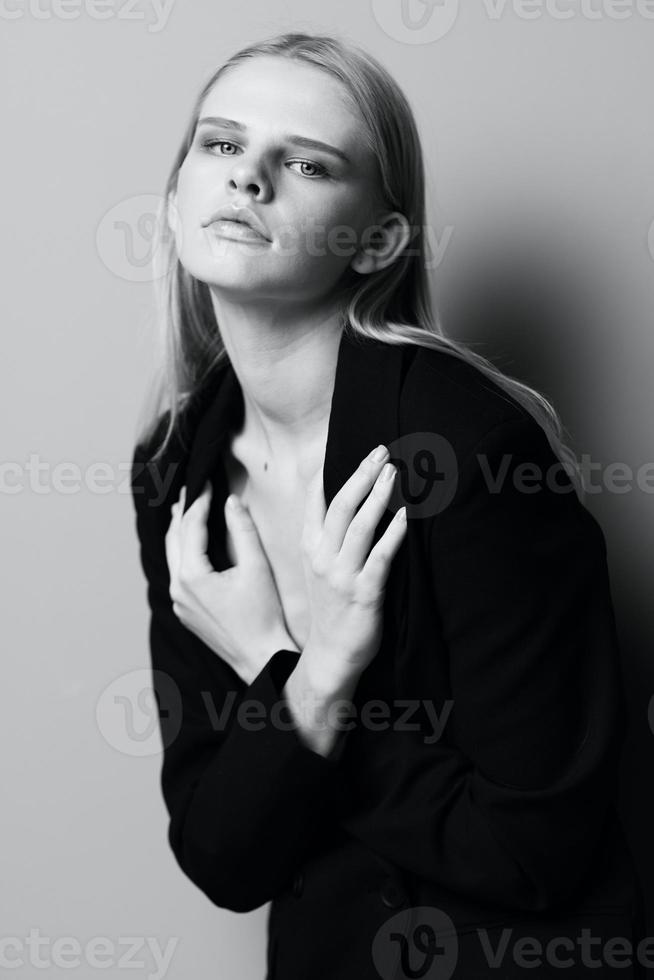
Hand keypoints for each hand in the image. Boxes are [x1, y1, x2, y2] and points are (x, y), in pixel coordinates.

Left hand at [165, 483, 298, 685]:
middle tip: (190, 488)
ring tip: (187, 509)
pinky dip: (183, 553)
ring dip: (180, 532)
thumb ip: (242, 530)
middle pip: (174, 539)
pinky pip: (178, 574)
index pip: (191, 526)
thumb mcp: (256, 567)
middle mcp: (178, 590)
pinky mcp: (185, 612)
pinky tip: (193, 545)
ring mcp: (179, 603)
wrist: (260, 657)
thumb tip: (231, 501)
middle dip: (183, 512)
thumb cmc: (263, 616)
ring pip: (173, 557)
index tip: (205, 480)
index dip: (199, 500)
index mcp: (192, 576)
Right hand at [300, 446, 406, 684]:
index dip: (328, 471)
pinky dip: (394, 534)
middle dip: (361, 474)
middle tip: (381, 450)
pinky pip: (381, 558)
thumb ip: (328, 535)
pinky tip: (406, 516)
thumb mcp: (319, 567)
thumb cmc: (330, 607)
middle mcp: (322, 558)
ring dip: (378, 496)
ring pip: (360, 527)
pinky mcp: (365, 594)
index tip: (344, 445)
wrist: (329, 655)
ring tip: (393, 472)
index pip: (315, 501)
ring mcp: (342, 576)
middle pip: (341, 506)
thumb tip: (347, 498)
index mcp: (310, 548)